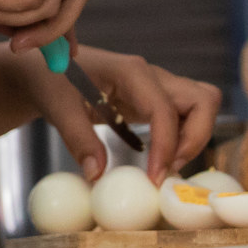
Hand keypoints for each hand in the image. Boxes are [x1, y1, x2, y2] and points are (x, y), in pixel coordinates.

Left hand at [23, 47, 223, 186]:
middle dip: (196, 138)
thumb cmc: (50, 80)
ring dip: (194, 138)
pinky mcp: (154, 100)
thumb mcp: (57, 108)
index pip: (165, 110)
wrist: (44, 68)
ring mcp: (157, 86)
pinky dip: (182, 138)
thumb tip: (98, 174)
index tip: (154, 179)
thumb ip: (78, 139)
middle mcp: (152, 75)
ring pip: (202, 106)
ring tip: (165, 167)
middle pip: (203, 99)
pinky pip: (185, 116)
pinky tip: (159, 160)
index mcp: (131, 72)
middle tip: (168, 170)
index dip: (166, 146)